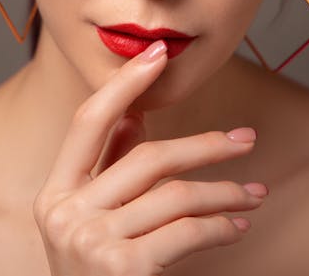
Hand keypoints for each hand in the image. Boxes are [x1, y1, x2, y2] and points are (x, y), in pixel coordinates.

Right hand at [33, 40, 264, 275]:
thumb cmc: (98, 275)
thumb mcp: (94, 220)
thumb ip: (110, 168)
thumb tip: (135, 114)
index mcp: (55, 193)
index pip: (88, 121)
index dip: (124, 83)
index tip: (159, 54)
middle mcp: (64, 213)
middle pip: (146, 155)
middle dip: (204, 145)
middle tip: (247, 137)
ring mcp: (89, 243)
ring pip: (174, 193)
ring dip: (223, 190)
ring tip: (253, 192)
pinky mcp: (122, 270)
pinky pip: (186, 231)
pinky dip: (221, 226)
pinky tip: (238, 225)